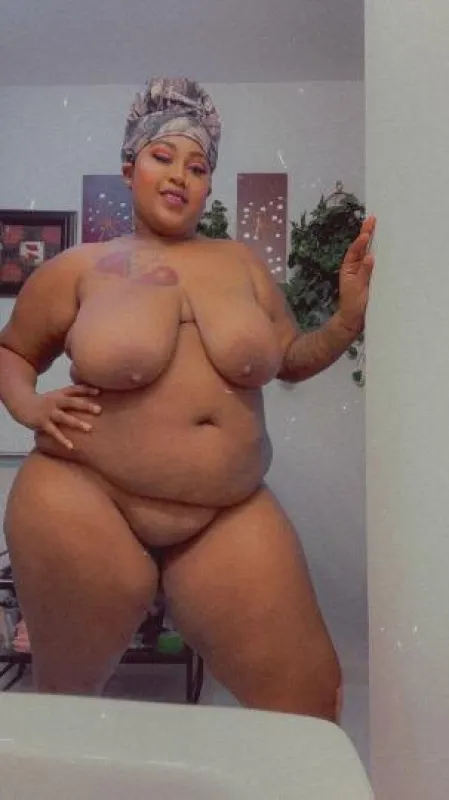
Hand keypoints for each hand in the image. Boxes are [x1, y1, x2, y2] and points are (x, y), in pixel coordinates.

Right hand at [26, 384, 101, 449]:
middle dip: (85, 406)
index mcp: (60, 394)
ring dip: (76, 423)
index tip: (99, 392)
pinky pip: (54, 432)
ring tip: (89, 428)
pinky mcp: (42, 423)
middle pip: (72, 402)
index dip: (87, 390)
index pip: (75, 389)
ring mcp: (48, 412)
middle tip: (99, 410)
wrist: (21, 404)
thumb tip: (92, 400)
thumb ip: (71, 397)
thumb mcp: (57, 396)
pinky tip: (71, 446)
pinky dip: (62, 440)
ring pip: (64, 418)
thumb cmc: (44, 402)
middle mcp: (55, 401)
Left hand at [337, 216, 375, 335]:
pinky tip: (382, 245)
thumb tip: (370, 257)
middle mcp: (355, 267)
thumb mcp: (357, 288)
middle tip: (372, 219)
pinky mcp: (370, 277)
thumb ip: (364, 272)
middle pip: (361, 247)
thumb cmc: (352, 305)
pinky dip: (377, 253)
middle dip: (366, 233)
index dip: (361, 241)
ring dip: (372, 240)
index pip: (355, 251)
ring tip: (376, 226)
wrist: (353, 320)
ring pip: (367, 253)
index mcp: (348, 268)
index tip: (366, 232)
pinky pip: (374, 263)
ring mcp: (362, 271)